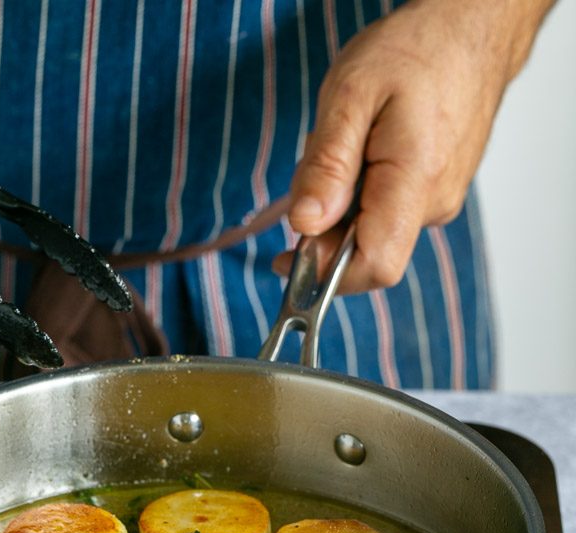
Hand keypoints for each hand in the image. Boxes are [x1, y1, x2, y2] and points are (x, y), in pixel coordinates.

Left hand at [280, 0, 553, 293]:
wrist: (474, 25)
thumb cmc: (415, 49)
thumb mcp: (349, 95)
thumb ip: (326, 165)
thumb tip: (304, 225)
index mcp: (414, 182)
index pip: (375, 266)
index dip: (327, 275)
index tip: (288, 258)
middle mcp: (435, 203)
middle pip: (367, 253)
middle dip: (326, 231)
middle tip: (313, 175)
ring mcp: (442, 200)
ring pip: (374, 231)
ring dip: (344, 207)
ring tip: (348, 146)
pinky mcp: (439, 192)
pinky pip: (389, 212)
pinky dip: (363, 194)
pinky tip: (365, 150)